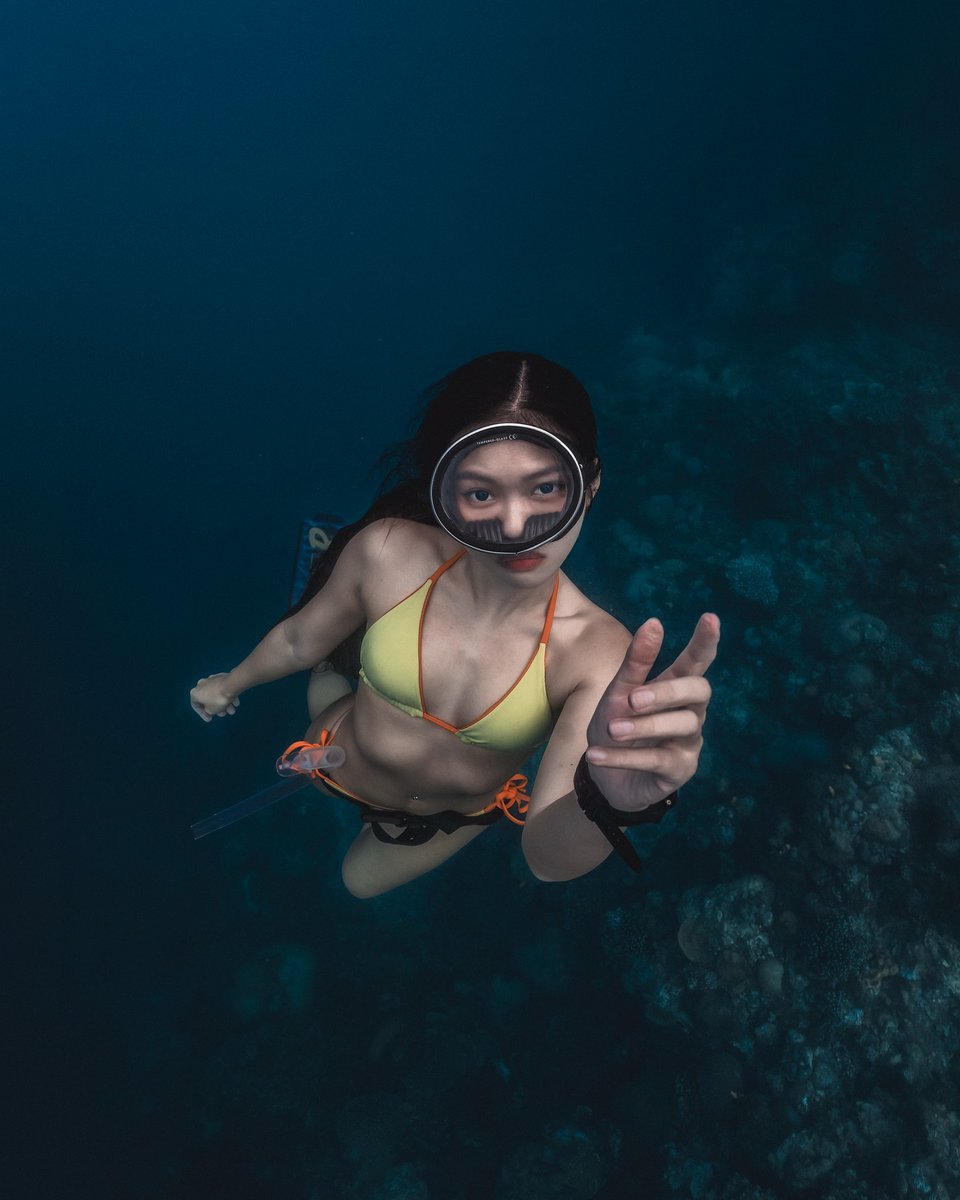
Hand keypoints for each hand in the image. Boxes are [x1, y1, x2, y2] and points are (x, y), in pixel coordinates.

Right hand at [190, 673, 239, 721]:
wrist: (231, 685)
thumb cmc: (218, 699)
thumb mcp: (211, 711)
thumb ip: (208, 713)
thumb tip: (209, 713)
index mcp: (195, 692)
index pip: (196, 705)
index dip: (202, 714)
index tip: (210, 719)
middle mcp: (201, 684)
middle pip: (209, 700)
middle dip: (217, 709)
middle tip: (224, 714)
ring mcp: (212, 680)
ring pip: (217, 695)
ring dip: (224, 704)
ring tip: (232, 710)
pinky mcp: (221, 677)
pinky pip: (223, 689)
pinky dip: (228, 696)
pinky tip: (235, 702)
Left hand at [584, 613, 719, 811]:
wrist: (605, 778)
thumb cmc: (618, 727)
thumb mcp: (618, 693)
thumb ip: (636, 662)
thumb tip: (655, 622)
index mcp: (676, 687)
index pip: (697, 662)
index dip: (705, 642)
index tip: (710, 617)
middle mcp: (691, 712)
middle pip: (698, 691)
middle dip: (668, 692)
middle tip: (633, 699)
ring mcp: (689, 742)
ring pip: (681, 725)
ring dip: (643, 726)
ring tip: (612, 729)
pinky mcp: (680, 770)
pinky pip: (658, 760)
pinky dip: (625, 757)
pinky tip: (596, 755)